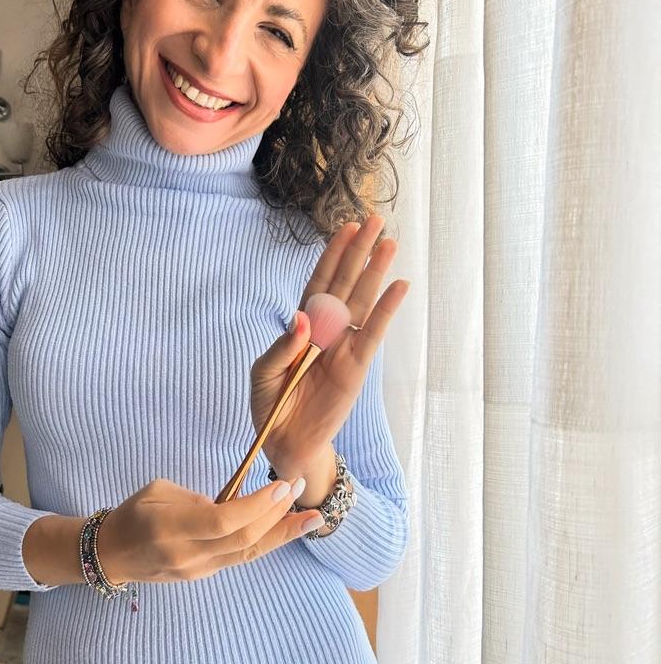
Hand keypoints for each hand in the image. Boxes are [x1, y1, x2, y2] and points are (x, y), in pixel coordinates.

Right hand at [98, 475, 318, 583]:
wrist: (112, 554)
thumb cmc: (134, 513)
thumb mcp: (159, 490)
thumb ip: (197, 498)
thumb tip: (233, 503)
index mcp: (170, 528)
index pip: (223, 522)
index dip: (257, 506)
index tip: (281, 486)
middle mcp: (187, 555)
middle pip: (243, 540)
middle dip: (277, 516)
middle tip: (299, 487)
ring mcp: (198, 570)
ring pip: (249, 554)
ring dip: (282, 534)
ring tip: (312, 517)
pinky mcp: (206, 575)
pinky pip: (242, 557)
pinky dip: (267, 541)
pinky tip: (286, 528)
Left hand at [250, 214, 409, 472]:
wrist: (286, 444)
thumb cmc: (271, 406)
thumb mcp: (264, 374)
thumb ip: (282, 346)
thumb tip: (302, 317)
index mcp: (302, 328)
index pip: (318, 282)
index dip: (332, 255)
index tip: (345, 228)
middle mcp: (327, 332)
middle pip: (345, 283)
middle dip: (359, 252)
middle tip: (375, 219)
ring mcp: (344, 348)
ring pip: (362, 302)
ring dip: (375, 272)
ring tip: (389, 243)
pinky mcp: (356, 368)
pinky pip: (373, 334)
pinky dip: (386, 311)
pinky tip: (399, 286)